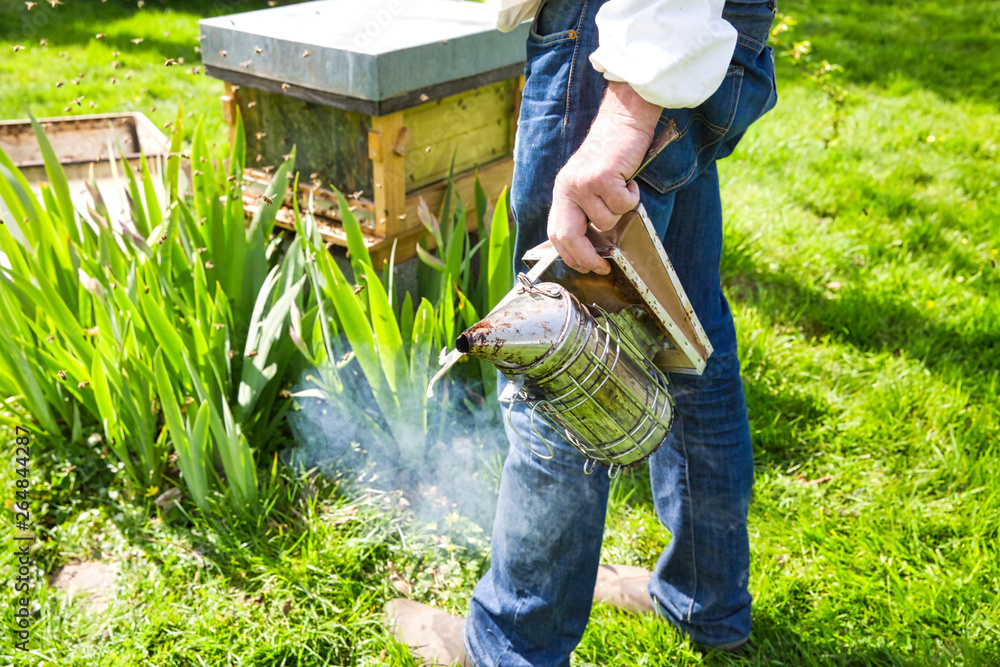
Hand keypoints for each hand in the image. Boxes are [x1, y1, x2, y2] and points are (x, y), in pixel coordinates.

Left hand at [547, 81, 661, 273]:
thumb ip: (584, 208)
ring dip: (620, 214)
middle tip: (602, 266)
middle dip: (586, 257)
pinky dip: (632, 198)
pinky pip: (622, 205)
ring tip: (622, 191)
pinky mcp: (602, 178)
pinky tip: (628, 181)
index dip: (569, 256)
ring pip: (604, 222)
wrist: (622, 121)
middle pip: (569, 236)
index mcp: (561, 192)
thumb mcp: (587, 182)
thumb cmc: (611, 154)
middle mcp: (567, 188)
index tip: (586, 267)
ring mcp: (583, 183)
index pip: (555, 233)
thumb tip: (590, 247)